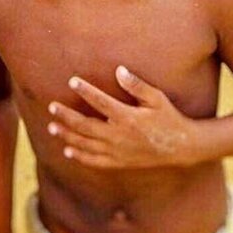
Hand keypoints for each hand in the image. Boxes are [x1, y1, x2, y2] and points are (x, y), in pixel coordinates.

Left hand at [47, 66, 198, 168]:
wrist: (181, 147)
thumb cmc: (169, 118)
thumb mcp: (157, 98)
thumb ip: (137, 85)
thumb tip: (119, 70)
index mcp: (127, 117)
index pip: (100, 102)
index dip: (85, 90)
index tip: (72, 80)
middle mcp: (119, 136)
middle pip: (85, 126)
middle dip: (66, 116)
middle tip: (51, 106)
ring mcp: (118, 151)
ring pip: (86, 144)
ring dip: (67, 136)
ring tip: (52, 127)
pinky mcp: (119, 162)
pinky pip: (95, 161)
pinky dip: (80, 156)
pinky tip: (68, 150)